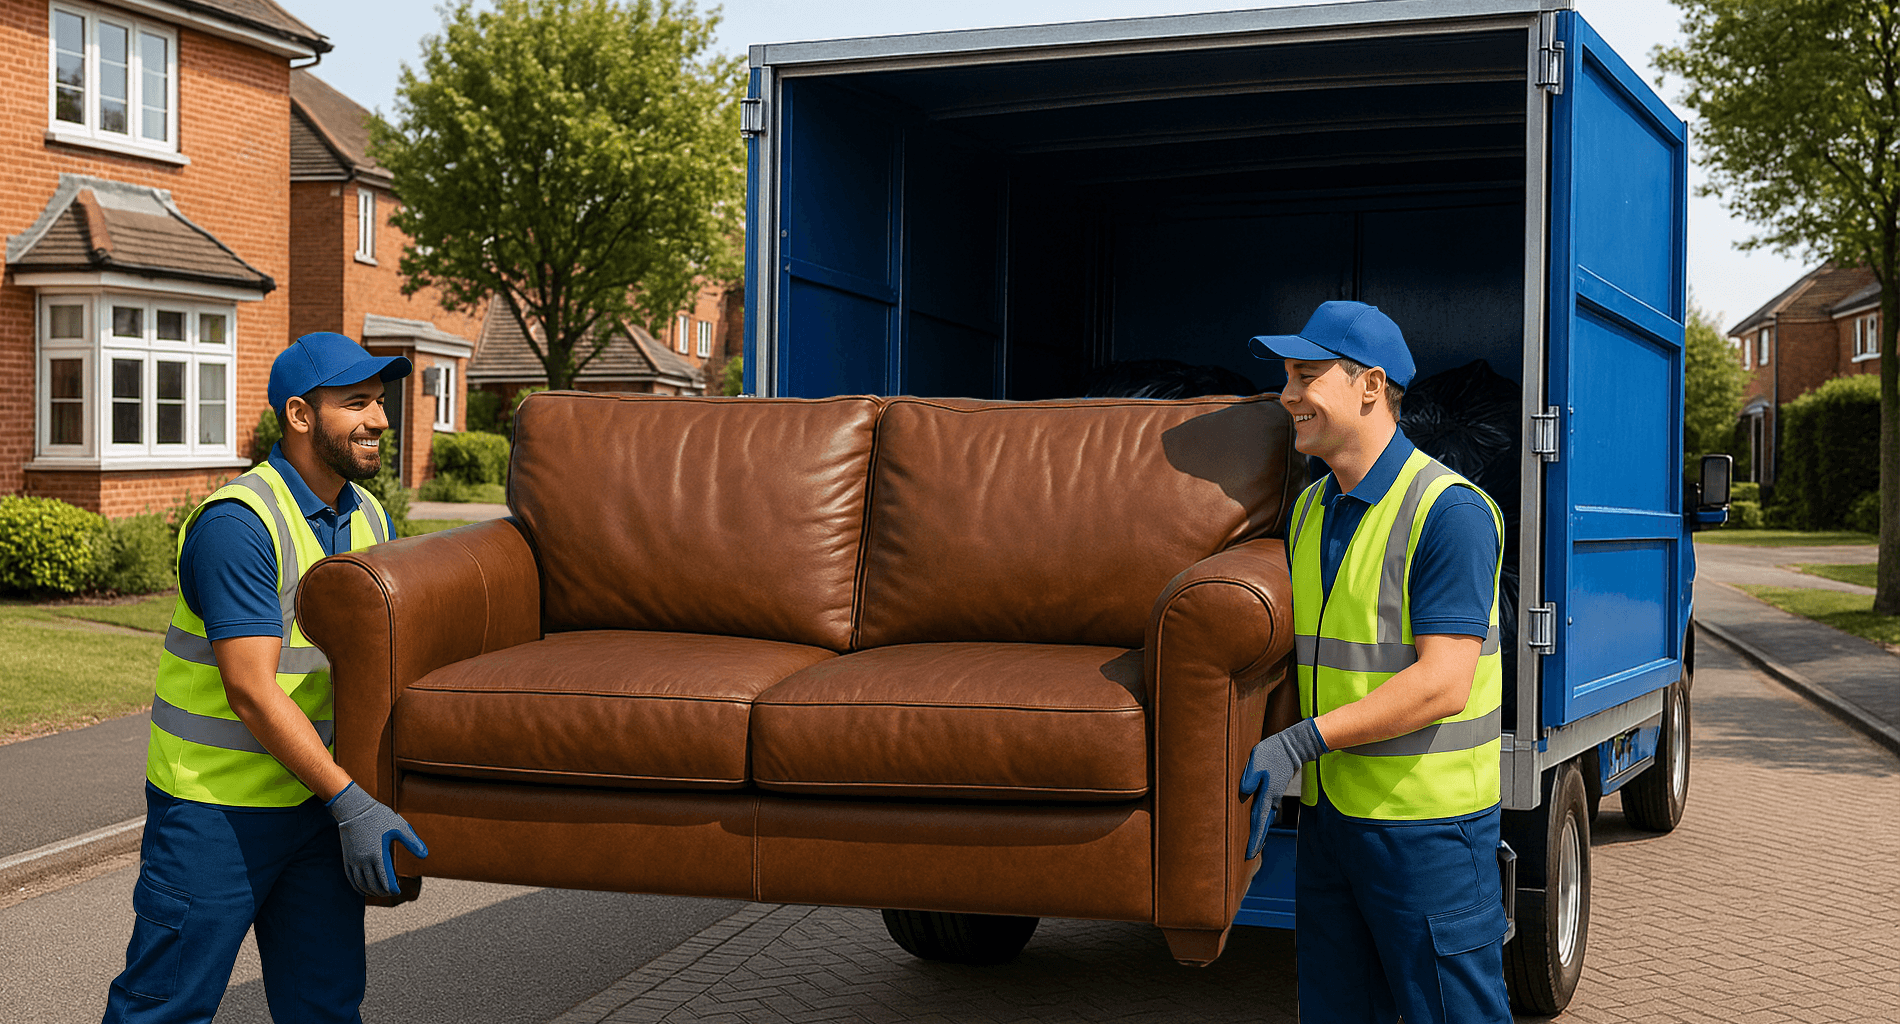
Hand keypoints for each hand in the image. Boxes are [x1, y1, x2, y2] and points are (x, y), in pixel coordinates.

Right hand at [326, 783, 428, 896]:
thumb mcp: (399, 827)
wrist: (354, 809)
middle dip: (382, 892)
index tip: (398, 891)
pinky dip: (358, 887)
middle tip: (391, 893)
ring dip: (370, 892)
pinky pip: (351, 878)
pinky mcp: (347, 858)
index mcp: (378, 854)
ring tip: (379, 893)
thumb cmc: (379, 817)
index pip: (385, 880)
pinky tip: (363, 889)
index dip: (392, 889)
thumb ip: (412, 842)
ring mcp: (354, 860)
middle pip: (373, 885)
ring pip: (361, 884)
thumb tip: (425, 856)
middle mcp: (364, 861)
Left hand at [1238, 718, 1328, 858]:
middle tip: (1250, 855)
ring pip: (1265, 818)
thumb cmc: (1272, 752)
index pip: (1257, 822)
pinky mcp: (1274, 790)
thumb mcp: (1256, 761)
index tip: (1249, 854)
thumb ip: (1249, 777)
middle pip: (1262, 825)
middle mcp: (1271, 799)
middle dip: (1257, 840)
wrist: (1293, 746)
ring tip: (1254, 843)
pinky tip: (1259, 821)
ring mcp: (1274, 795)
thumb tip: (1244, 792)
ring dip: (1259, 831)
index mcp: (1266, 795)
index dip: (1253, 839)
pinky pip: (1267, 810)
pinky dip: (1262, 820)